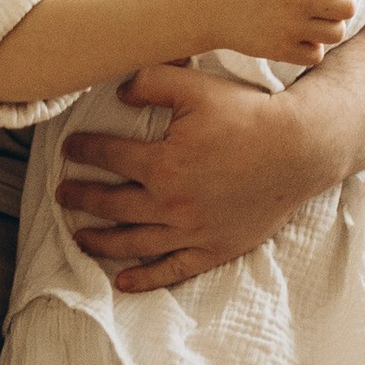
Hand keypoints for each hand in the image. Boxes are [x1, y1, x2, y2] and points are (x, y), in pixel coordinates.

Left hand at [61, 64, 343, 292]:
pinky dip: (145, 278)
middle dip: (81, 197)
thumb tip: (119, 91)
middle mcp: (171, 203)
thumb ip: (152, 83)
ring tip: (78, 235)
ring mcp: (192, 230)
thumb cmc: (250, 115)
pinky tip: (123, 281)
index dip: (83, 150)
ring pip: (133, 241)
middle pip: (112, 203)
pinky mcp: (214, 248)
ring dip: (100, 240)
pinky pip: (172, 269)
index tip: (69, 148)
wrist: (301, 149)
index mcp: (162, 163)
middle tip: (62, 192)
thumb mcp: (197, 86)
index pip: (109, 156)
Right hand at [202, 0, 359, 63]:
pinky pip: (316, 55)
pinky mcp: (282, 51)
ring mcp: (289, 30)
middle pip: (347, 9)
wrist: (208, 9)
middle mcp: (295, 4)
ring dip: (331, 24)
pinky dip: (314, 46)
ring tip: (317, 15)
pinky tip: (302, 33)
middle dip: (343, 2)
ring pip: (335, 33)